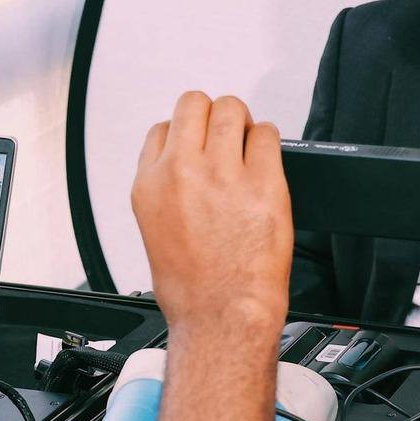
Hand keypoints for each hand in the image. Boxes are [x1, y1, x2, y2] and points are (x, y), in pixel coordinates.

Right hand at [131, 92, 292, 344]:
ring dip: (242, 124)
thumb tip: (182, 168)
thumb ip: (165, 189)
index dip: (184, 135)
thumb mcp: (154, 231)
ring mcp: (223, 174)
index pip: (163, 128)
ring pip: (232, 110)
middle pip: (195, 104)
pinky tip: (266, 163)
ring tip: (247, 148)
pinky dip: (269, 143)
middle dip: (212, 116)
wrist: (222, 316)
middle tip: (225, 138)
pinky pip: (268, 134)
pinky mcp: (263, 182)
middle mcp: (182, 171)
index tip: (197, 147)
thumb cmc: (191, 289)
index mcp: (150, 184)